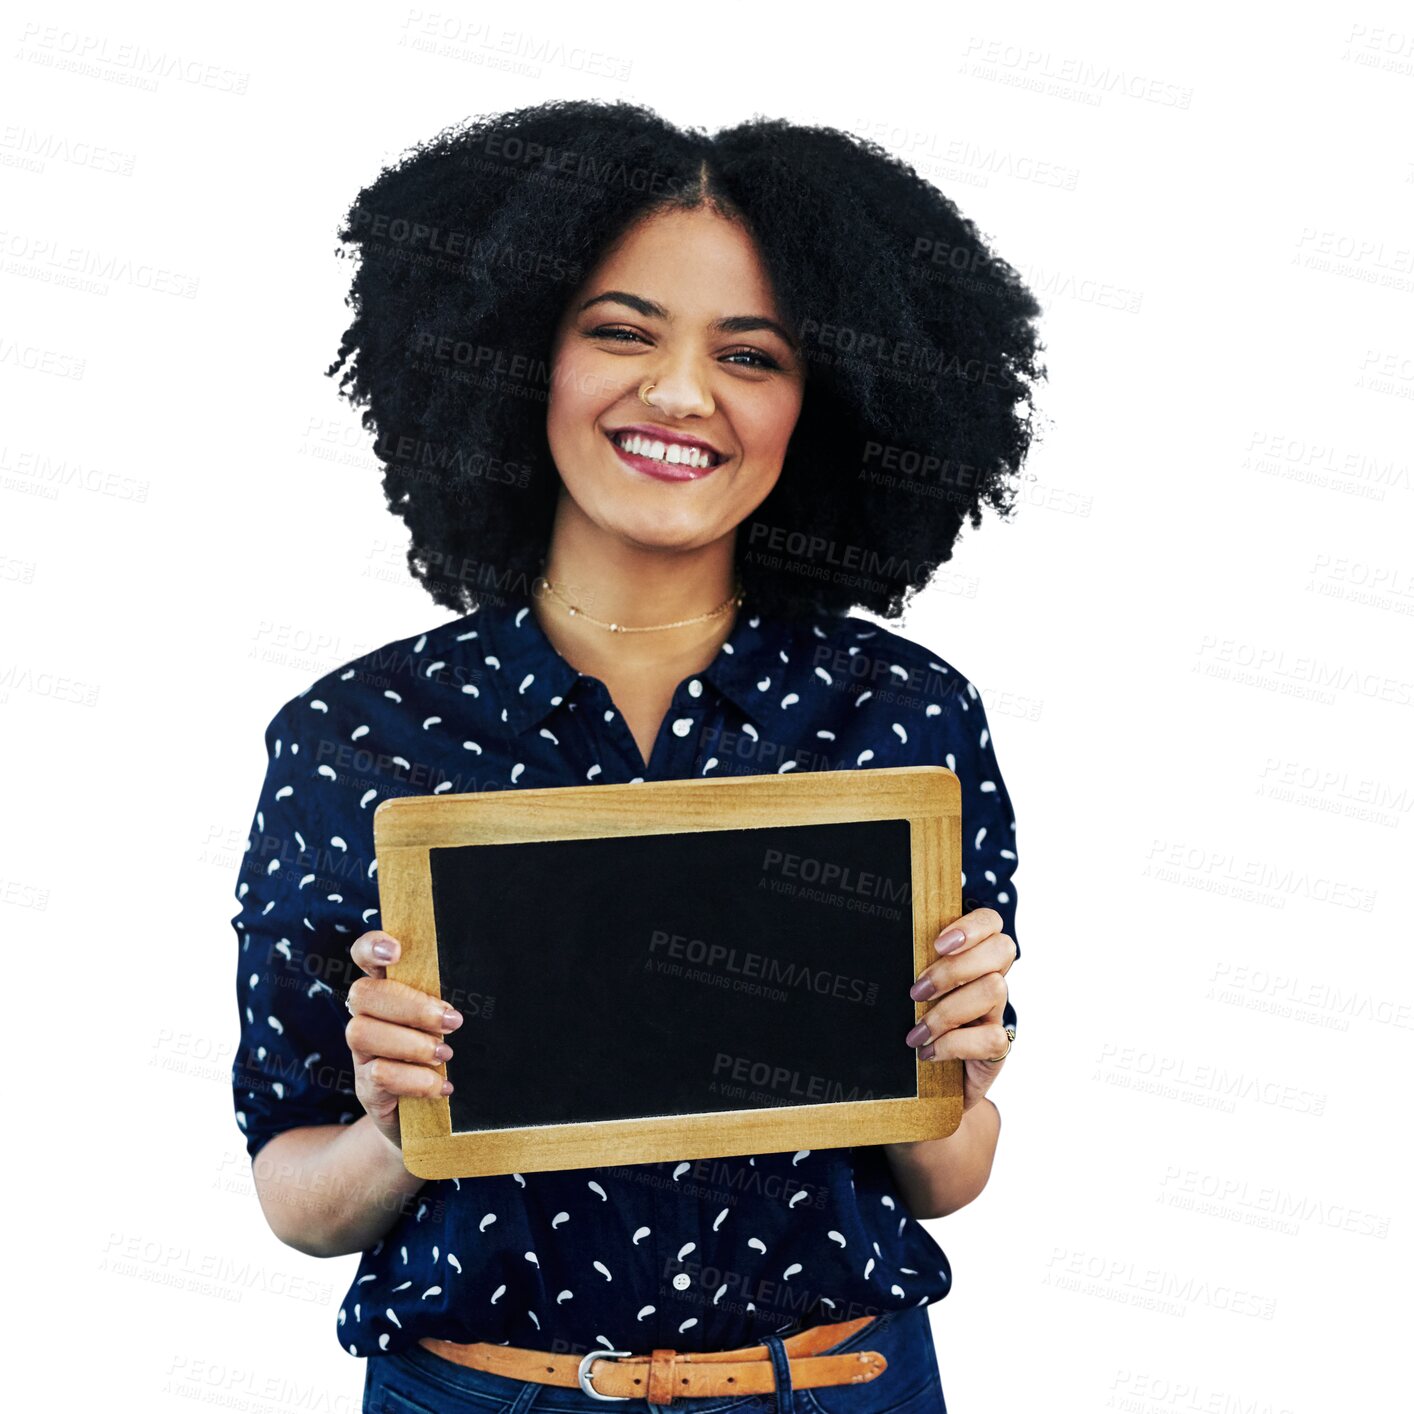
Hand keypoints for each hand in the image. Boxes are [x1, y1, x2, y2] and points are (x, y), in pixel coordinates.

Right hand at [345, 930, 462, 1150]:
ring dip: (412, 1043)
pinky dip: (415, 1079)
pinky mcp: (366, 1088)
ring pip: (363, 1032)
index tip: (396, 951)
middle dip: (410, 1005)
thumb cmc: (443, 1058)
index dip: (371, 946)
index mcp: (388, 992)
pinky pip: (378, 1074)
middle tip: (453, 1021)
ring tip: (446, 1053)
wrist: (428, 1122)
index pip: (364, 955)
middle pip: (363, 994)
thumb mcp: (446, 1024)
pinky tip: (441, 1085)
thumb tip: (480, 978)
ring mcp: (362, 1054)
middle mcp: (367, 1018)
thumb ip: (447, 1001)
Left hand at [903, 907, 1016, 1113]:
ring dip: (947, 1010)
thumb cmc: (915, 1026)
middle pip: (1001, 948)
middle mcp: (991, 979)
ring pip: (994, 988)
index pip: (991, 921)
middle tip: (917, 991)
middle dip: (954, 968)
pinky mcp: (998, 1048)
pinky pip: (992, 1038)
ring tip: (916, 1031)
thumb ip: (910, 966)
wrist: (926, 1084)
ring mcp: (997, 1013)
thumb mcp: (912, 992)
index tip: (938, 944)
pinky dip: (954, 1045)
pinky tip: (929, 1052)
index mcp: (971, 957)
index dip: (972, 926)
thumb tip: (879, 942)